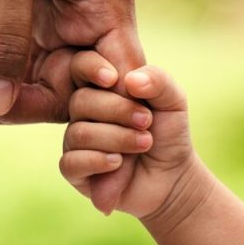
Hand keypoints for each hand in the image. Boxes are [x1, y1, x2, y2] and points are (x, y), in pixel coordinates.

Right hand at [61, 51, 201, 218]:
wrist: (171, 177)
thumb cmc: (167, 134)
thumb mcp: (172, 102)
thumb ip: (158, 81)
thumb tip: (130, 79)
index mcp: (99, 88)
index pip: (81, 67)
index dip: (91, 68)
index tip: (116, 79)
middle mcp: (82, 113)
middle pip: (80, 101)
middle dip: (117, 111)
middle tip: (146, 121)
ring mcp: (75, 142)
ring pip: (79, 133)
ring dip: (117, 138)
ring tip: (144, 143)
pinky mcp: (74, 171)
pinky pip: (71, 162)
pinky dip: (98, 161)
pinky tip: (118, 163)